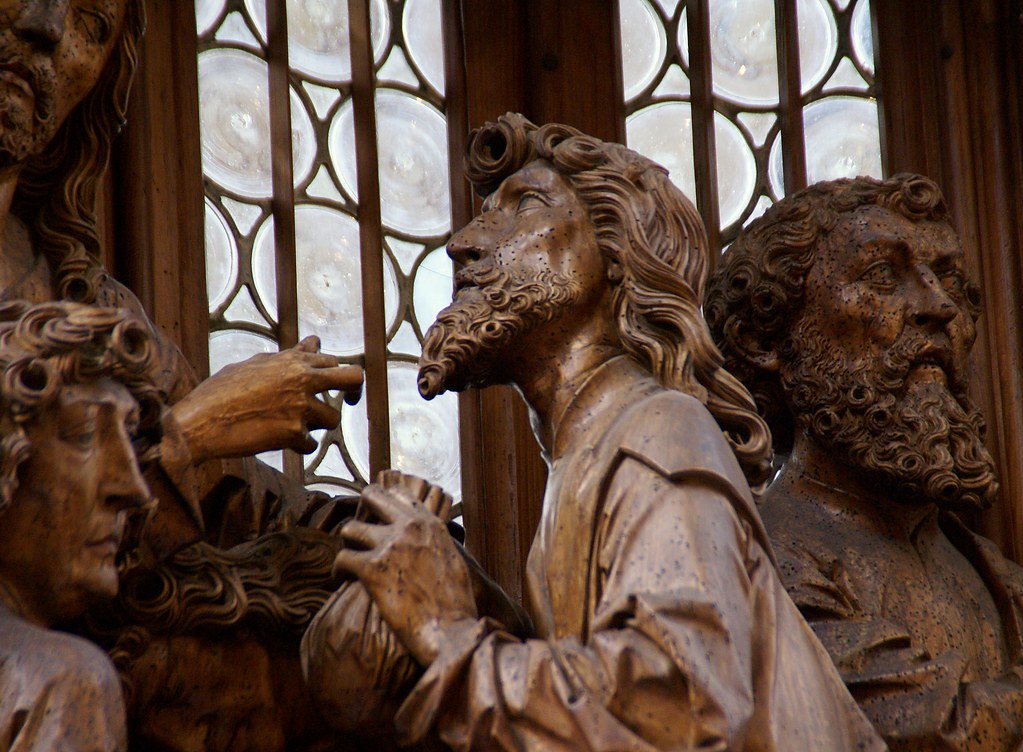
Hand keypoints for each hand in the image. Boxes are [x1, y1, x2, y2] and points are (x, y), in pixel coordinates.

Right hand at [169, 336, 363, 462]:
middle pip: (353, 378)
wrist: (200, 422)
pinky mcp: (294, 432)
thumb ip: (287, 356)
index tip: (333, 383)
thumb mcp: (254, 365)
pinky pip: (310, 444)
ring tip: (291, 425)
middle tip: (349, 401)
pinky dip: (297, 445)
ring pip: (332, 419)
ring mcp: (300, 406)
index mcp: (292, 360)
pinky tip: (275, 440)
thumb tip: (313, 342)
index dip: (333, 372)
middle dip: (354, 391)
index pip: (331, 359)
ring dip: (316, 425)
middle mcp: (302, 379)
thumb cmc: (220, 392)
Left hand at [334, 474, 476, 665]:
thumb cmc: (455, 604)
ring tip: (349, 560)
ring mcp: (390, 546)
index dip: (383, 504)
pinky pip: (342, 558)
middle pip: (371, 497)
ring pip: (350, 529)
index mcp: (430, 523)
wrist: (450, 631)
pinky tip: (342, 579)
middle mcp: (409, 527)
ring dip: (348, 544)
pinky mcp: (372, 569)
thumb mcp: (452, 559)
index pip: (399, 493)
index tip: (376, 519)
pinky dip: (339, 570)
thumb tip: (426, 542)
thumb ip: (435, 542)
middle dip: (361, 513)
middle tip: (358, 535)